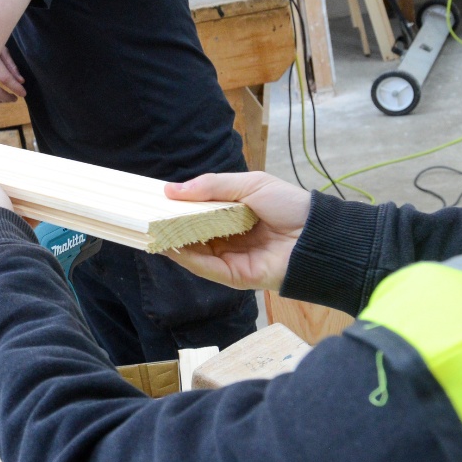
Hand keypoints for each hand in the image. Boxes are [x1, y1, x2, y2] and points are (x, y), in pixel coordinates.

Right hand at [162, 171, 311, 292]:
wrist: (318, 235)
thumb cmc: (289, 206)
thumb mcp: (249, 185)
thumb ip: (212, 186)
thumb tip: (170, 190)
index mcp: (234, 215)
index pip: (198, 212)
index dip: (178, 206)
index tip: (154, 199)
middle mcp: (229, 238)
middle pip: (193, 233)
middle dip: (170, 224)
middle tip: (144, 214)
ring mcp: (231, 259)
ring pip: (194, 252)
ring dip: (173, 241)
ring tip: (151, 228)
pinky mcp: (234, 277)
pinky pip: (205, 268)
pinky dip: (187, 258)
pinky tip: (171, 246)